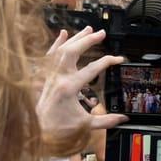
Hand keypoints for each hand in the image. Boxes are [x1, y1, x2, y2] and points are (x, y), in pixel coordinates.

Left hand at [36, 28, 126, 151]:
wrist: (37, 131)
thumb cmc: (58, 129)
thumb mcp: (85, 125)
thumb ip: (106, 121)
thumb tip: (123, 119)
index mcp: (70, 87)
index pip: (93, 69)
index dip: (108, 61)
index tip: (118, 59)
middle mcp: (59, 77)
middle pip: (74, 51)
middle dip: (89, 40)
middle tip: (102, 33)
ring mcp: (50, 75)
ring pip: (63, 49)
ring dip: (76, 38)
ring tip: (88, 30)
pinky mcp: (46, 76)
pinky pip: (50, 54)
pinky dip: (57, 42)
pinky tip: (63, 33)